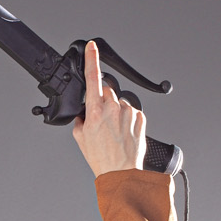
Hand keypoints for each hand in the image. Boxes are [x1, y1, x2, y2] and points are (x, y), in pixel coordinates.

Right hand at [72, 39, 145, 176]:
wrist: (121, 172)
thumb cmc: (102, 159)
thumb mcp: (81, 139)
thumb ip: (81, 121)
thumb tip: (82, 115)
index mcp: (95, 111)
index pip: (93, 78)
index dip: (92, 59)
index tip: (92, 47)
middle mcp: (113, 108)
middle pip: (107, 92)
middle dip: (103, 102)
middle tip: (101, 122)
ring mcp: (128, 112)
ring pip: (120, 102)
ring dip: (116, 112)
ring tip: (114, 132)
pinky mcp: (140, 118)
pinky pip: (132, 112)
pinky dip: (127, 119)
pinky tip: (124, 133)